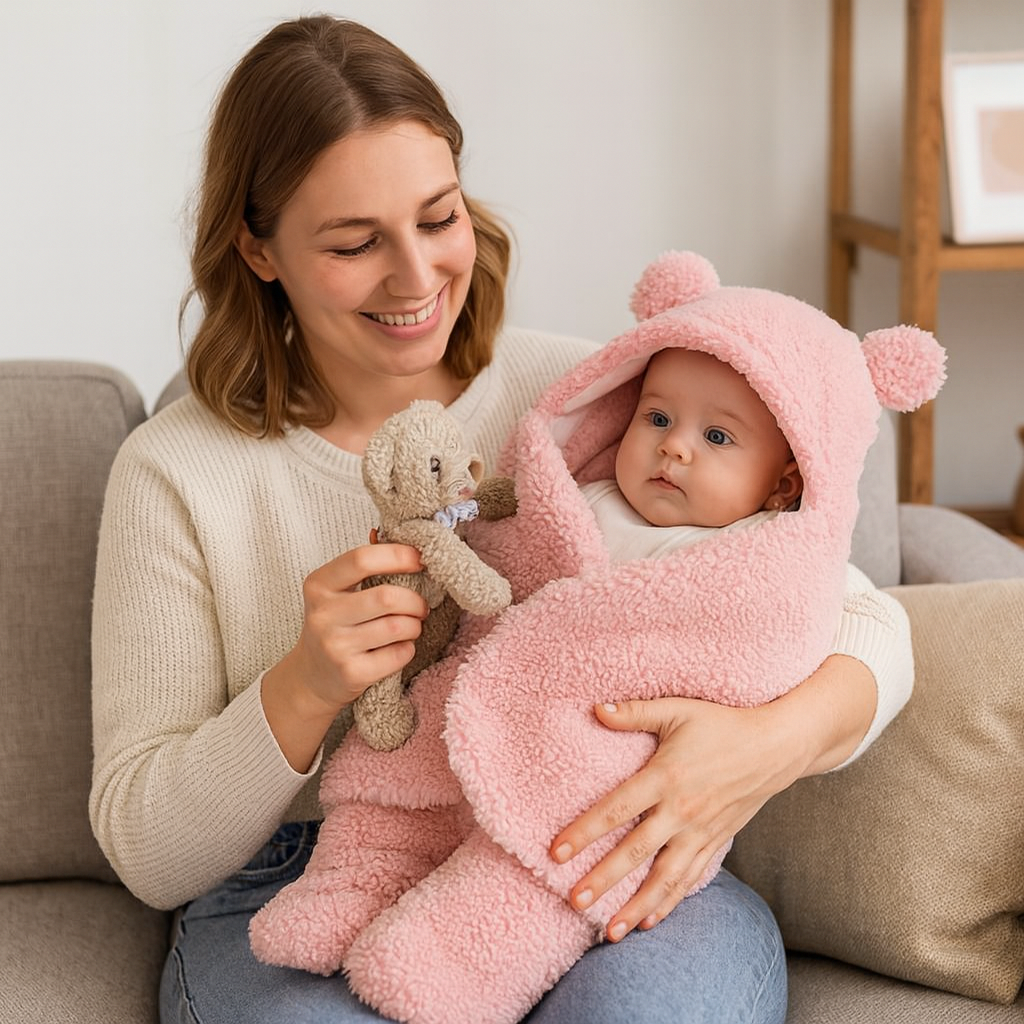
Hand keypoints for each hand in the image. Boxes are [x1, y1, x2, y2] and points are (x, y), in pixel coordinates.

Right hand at [262, 542, 427, 769]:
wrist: (310, 677)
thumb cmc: (335, 624)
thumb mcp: (337, 592)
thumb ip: (365, 568)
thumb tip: (412, 544)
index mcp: (319, 584)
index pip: (362, 559)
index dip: (399, 556)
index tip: (420, 560)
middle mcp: (322, 614)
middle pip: (387, 597)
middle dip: (415, 600)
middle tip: (421, 606)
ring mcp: (335, 646)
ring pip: (398, 627)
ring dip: (415, 625)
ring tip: (411, 626)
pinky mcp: (351, 674)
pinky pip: (399, 654)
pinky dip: (408, 649)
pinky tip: (398, 648)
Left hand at [549, 696, 807, 942]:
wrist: (777, 746)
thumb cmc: (723, 723)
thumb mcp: (678, 710)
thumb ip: (635, 712)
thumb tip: (595, 708)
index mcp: (665, 777)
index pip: (617, 809)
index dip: (585, 831)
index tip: (556, 852)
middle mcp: (682, 811)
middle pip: (636, 851)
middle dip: (604, 879)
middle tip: (573, 901)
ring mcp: (701, 832)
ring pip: (664, 877)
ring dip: (635, 906)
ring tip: (608, 932)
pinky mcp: (717, 842)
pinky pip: (691, 879)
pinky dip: (670, 902)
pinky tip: (649, 921)